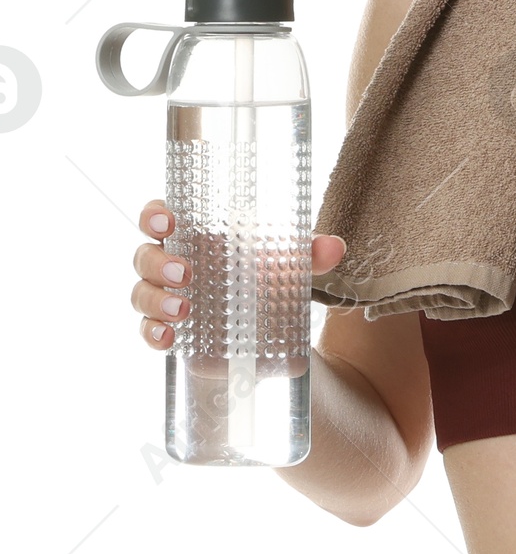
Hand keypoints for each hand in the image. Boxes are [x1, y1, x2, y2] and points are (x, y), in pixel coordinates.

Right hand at [130, 198, 345, 347]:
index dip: (154, 215)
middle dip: (159, 263)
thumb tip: (335, 247)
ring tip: (184, 309)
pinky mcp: (172, 329)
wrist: (266, 326)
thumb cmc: (265, 278)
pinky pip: (147, 330)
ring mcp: (167, 297)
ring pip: (142, 293)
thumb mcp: (287, 265)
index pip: (159, 216)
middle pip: (146, 256)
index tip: (167, 221)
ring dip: (156, 300)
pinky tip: (167, 339)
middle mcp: (173, 263)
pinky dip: (152, 334)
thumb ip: (309, 254)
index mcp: (194, 236)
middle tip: (186, 274)